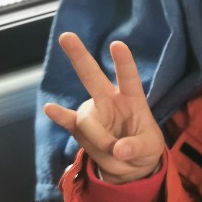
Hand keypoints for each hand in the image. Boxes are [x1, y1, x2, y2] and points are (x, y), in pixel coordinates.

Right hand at [42, 32, 164, 184]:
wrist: (129, 165)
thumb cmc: (145, 148)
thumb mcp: (150, 148)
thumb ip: (136, 147)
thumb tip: (118, 149)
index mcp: (132, 99)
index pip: (128, 78)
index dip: (123, 62)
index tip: (117, 44)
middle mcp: (109, 100)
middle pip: (92, 76)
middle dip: (79, 57)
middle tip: (66, 36)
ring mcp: (92, 112)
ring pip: (87, 122)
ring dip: (100, 141)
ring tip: (115, 152)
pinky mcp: (79, 127)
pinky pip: (67, 120)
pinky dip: (59, 116)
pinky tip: (50, 109)